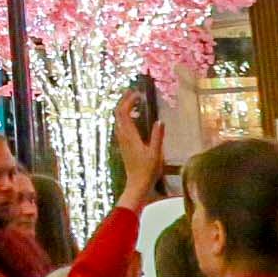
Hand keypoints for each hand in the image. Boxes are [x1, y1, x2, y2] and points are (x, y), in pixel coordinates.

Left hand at [112, 91, 164, 207]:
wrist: (137, 184)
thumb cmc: (147, 170)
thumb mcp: (156, 153)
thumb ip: (157, 137)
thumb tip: (160, 121)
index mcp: (130, 136)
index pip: (124, 113)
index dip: (129, 100)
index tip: (138, 93)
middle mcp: (123, 136)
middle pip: (118, 113)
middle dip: (124, 100)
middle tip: (134, 91)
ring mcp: (122, 141)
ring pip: (118, 119)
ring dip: (124, 107)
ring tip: (135, 100)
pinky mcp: (123, 144)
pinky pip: (121, 125)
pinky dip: (126, 116)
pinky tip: (135, 117)